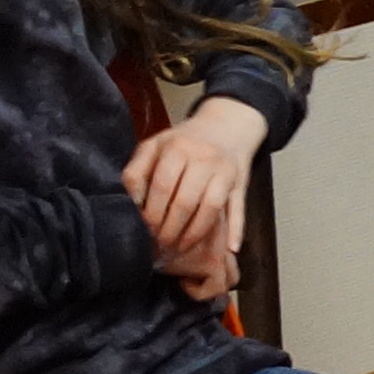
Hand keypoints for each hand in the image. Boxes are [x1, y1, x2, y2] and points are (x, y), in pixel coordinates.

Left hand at [124, 96, 266, 286]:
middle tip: (160, 245)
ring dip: (194, 234)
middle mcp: (204, 158)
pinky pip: (239, 209)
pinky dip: (236, 230)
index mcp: (177, 147)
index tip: (145, 231)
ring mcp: (225, 171)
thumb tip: (132, 203)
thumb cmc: (185, 140)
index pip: (161, 187)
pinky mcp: (241, 183)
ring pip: (210, 208)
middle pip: (185, 201)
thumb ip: (136, 171)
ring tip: (180, 248)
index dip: (152, 213)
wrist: (227, 124)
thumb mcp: (155, 145)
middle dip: (170, 229)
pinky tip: (230, 249)